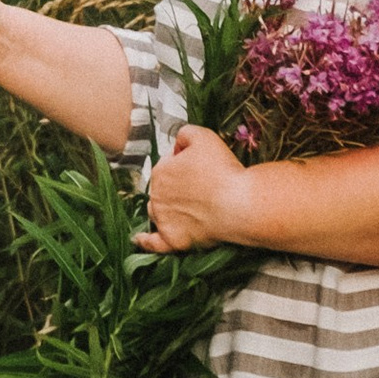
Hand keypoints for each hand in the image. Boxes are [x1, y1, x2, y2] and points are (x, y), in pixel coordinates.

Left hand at [137, 124, 244, 253]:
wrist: (239, 204)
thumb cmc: (223, 170)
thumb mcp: (204, 136)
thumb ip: (185, 134)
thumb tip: (177, 144)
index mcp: (160, 171)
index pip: (166, 166)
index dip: (183, 165)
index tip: (200, 168)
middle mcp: (156, 196)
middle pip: (161, 190)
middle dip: (176, 188)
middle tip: (200, 189)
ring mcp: (163, 220)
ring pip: (157, 213)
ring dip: (164, 210)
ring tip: (182, 210)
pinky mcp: (173, 241)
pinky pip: (153, 243)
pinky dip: (145, 241)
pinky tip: (139, 240)